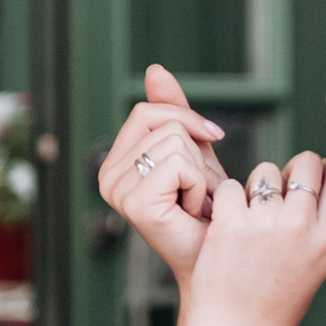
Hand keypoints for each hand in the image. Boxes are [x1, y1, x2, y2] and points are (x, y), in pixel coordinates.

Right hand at [97, 63, 224, 282]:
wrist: (220, 256)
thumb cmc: (208, 209)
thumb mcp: (192, 150)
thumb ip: (172, 111)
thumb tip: (155, 68)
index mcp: (114, 163)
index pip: (149, 110)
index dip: (187, 122)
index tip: (208, 147)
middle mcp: (106, 177)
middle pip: (162, 121)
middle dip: (195, 151)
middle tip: (197, 188)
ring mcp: (117, 192)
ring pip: (173, 141)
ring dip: (200, 172)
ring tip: (196, 202)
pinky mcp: (135, 205)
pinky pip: (178, 163)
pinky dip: (199, 185)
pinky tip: (194, 211)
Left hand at [179, 146, 325, 325]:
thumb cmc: (273, 306)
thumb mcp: (315, 267)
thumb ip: (320, 226)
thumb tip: (316, 178)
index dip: (324, 172)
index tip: (308, 185)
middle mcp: (303, 226)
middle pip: (306, 161)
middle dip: (291, 169)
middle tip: (275, 193)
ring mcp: (267, 223)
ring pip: (265, 170)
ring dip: (254, 187)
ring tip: (247, 219)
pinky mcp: (230, 224)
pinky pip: (228, 187)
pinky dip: (224, 201)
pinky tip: (225, 226)